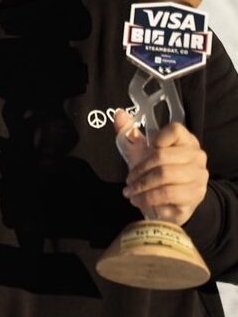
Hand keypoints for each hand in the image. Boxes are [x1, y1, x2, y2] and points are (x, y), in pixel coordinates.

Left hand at [114, 109, 208, 224]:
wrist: (172, 202)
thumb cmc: (156, 172)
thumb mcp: (141, 151)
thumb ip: (129, 132)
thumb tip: (118, 113)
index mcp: (186, 140)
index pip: (175, 130)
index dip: (157, 139)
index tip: (147, 149)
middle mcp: (197, 156)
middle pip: (163, 156)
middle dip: (140, 170)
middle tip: (128, 180)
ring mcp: (198, 177)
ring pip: (164, 176)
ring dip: (142, 186)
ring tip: (131, 192)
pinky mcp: (195, 196)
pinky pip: (168, 194)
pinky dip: (149, 198)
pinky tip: (140, 201)